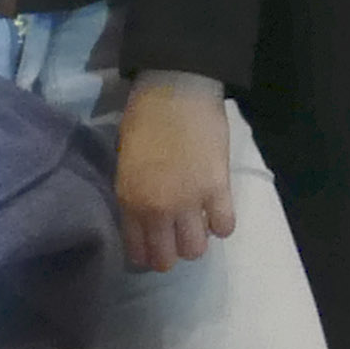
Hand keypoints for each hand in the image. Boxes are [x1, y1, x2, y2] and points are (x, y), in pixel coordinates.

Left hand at [115, 70, 236, 272]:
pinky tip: (216, 210)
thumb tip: (145, 215)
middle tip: (176, 237)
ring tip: (197, 223)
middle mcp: (157, 209)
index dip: (146, 254)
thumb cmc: (144, 118)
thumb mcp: (125, 162)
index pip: (137, 251)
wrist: (176, 89)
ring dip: (196, 240)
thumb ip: (134, 193)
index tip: (153, 246)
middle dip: (171, 254)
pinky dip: (221, 224)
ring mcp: (189, 201)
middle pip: (167, 259)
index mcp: (129, 200)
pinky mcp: (218, 189)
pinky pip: (224, 227)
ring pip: (196, 249)